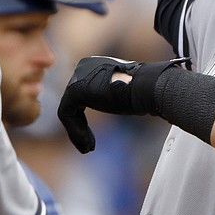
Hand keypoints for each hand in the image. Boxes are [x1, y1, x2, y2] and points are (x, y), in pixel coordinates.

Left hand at [57, 56, 185, 152]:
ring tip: (87, 148)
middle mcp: (83, 68)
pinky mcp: (75, 90)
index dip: (83, 119)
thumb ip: (110, 95)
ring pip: (68, 110)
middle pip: (73, 103)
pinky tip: (87, 144)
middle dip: (79, 126)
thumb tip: (111, 105)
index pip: (81, 96)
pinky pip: (66, 114)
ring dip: (77, 132)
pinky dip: (75, 132)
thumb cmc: (142, 92)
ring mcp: (78, 77)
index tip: (91, 137)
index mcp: (94, 66)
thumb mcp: (122, 93)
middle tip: (87, 145)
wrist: (147, 87)